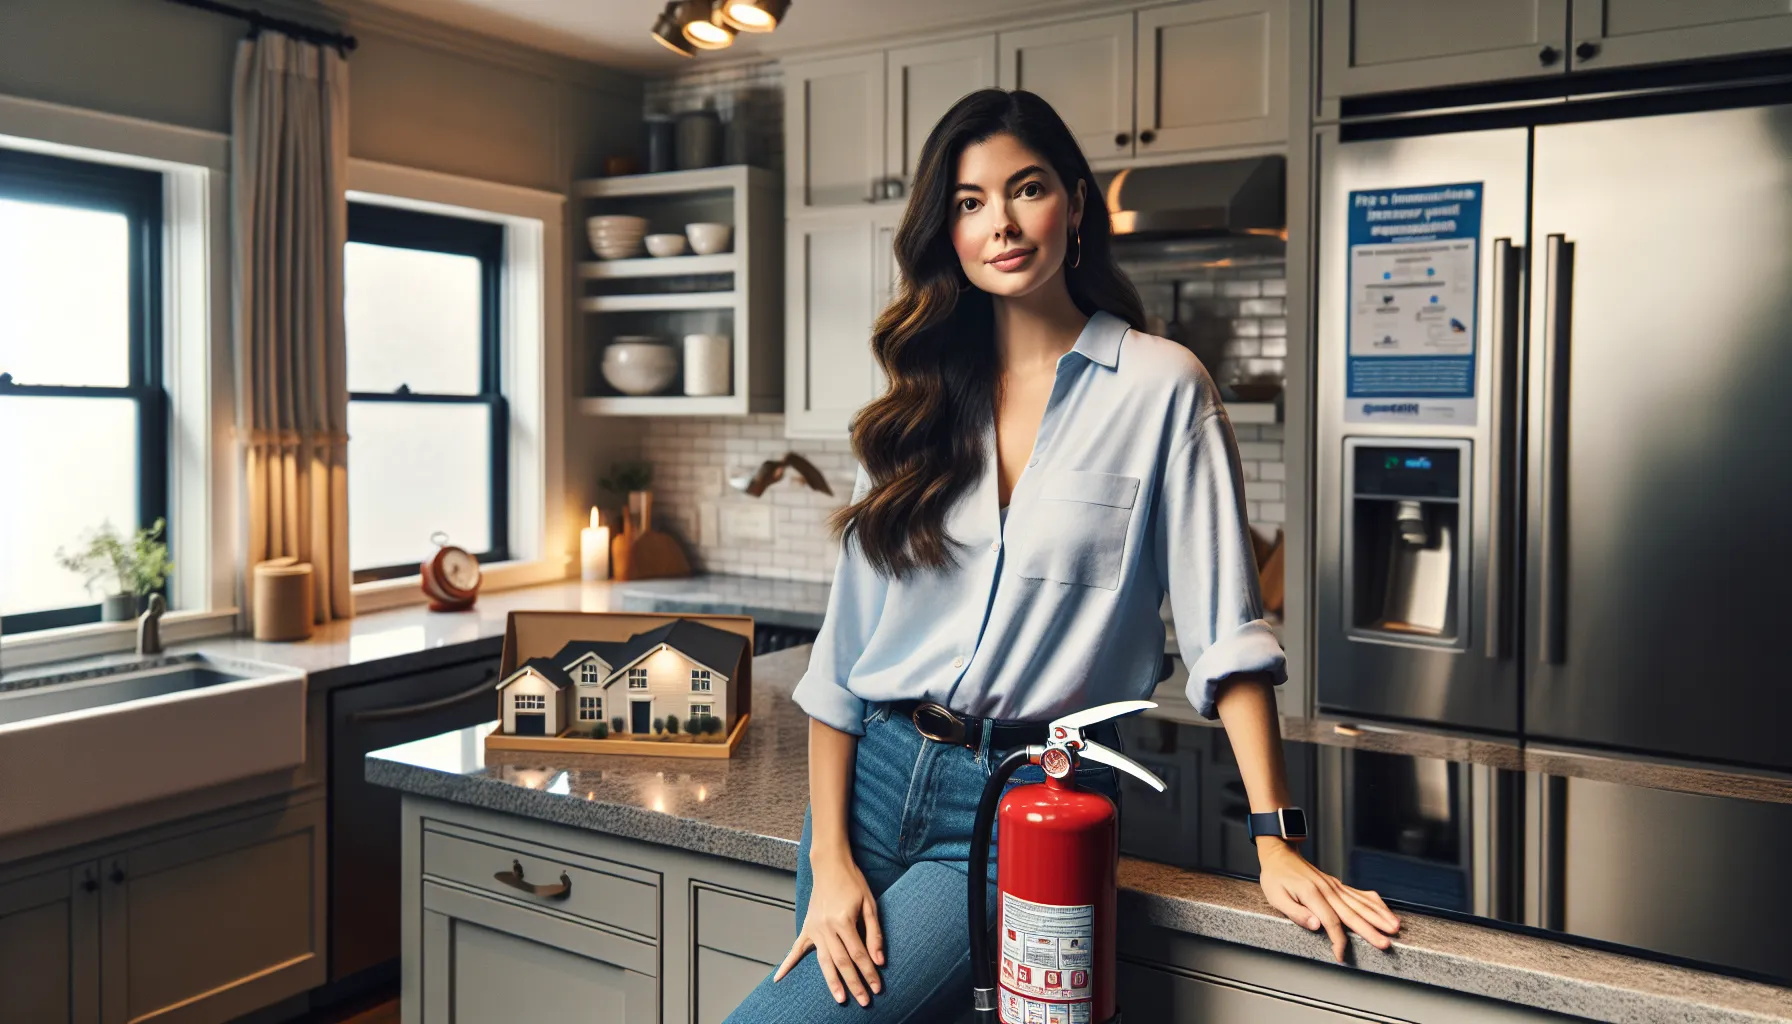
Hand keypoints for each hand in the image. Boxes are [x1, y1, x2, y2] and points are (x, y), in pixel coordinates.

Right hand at [774, 849, 885, 1005]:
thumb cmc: (853, 882)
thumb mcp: (870, 904)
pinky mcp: (807, 927)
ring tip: (840, 998)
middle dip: (854, 983)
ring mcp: (814, 928)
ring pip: (823, 961)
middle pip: (842, 962)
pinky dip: (787, 964)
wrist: (830, 865)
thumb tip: (879, 960)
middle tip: (864, 1001)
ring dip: (832, 982)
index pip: (859, 954)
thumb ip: (874, 933)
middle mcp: (826, 927)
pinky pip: (796, 949)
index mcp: (843, 921)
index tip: (877, 987)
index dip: (869, 973)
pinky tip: (779, 979)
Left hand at [1257, 839, 1400, 961]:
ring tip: (1395, 927)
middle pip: (1353, 913)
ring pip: (1362, 903)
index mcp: (1312, 894)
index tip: (1340, 955)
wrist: (1279, 854)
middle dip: (1371, 930)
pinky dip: (1375, 903)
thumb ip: (1296, 913)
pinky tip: (1386, 911)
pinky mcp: (1338, 885)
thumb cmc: (1275, 877)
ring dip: (1379, 915)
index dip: (1337, 940)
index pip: (1331, 921)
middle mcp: (1328, 889)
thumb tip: (1316, 925)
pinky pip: (1360, 894)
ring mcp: (1335, 886)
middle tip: (1386, 943)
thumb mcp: (1276, 897)